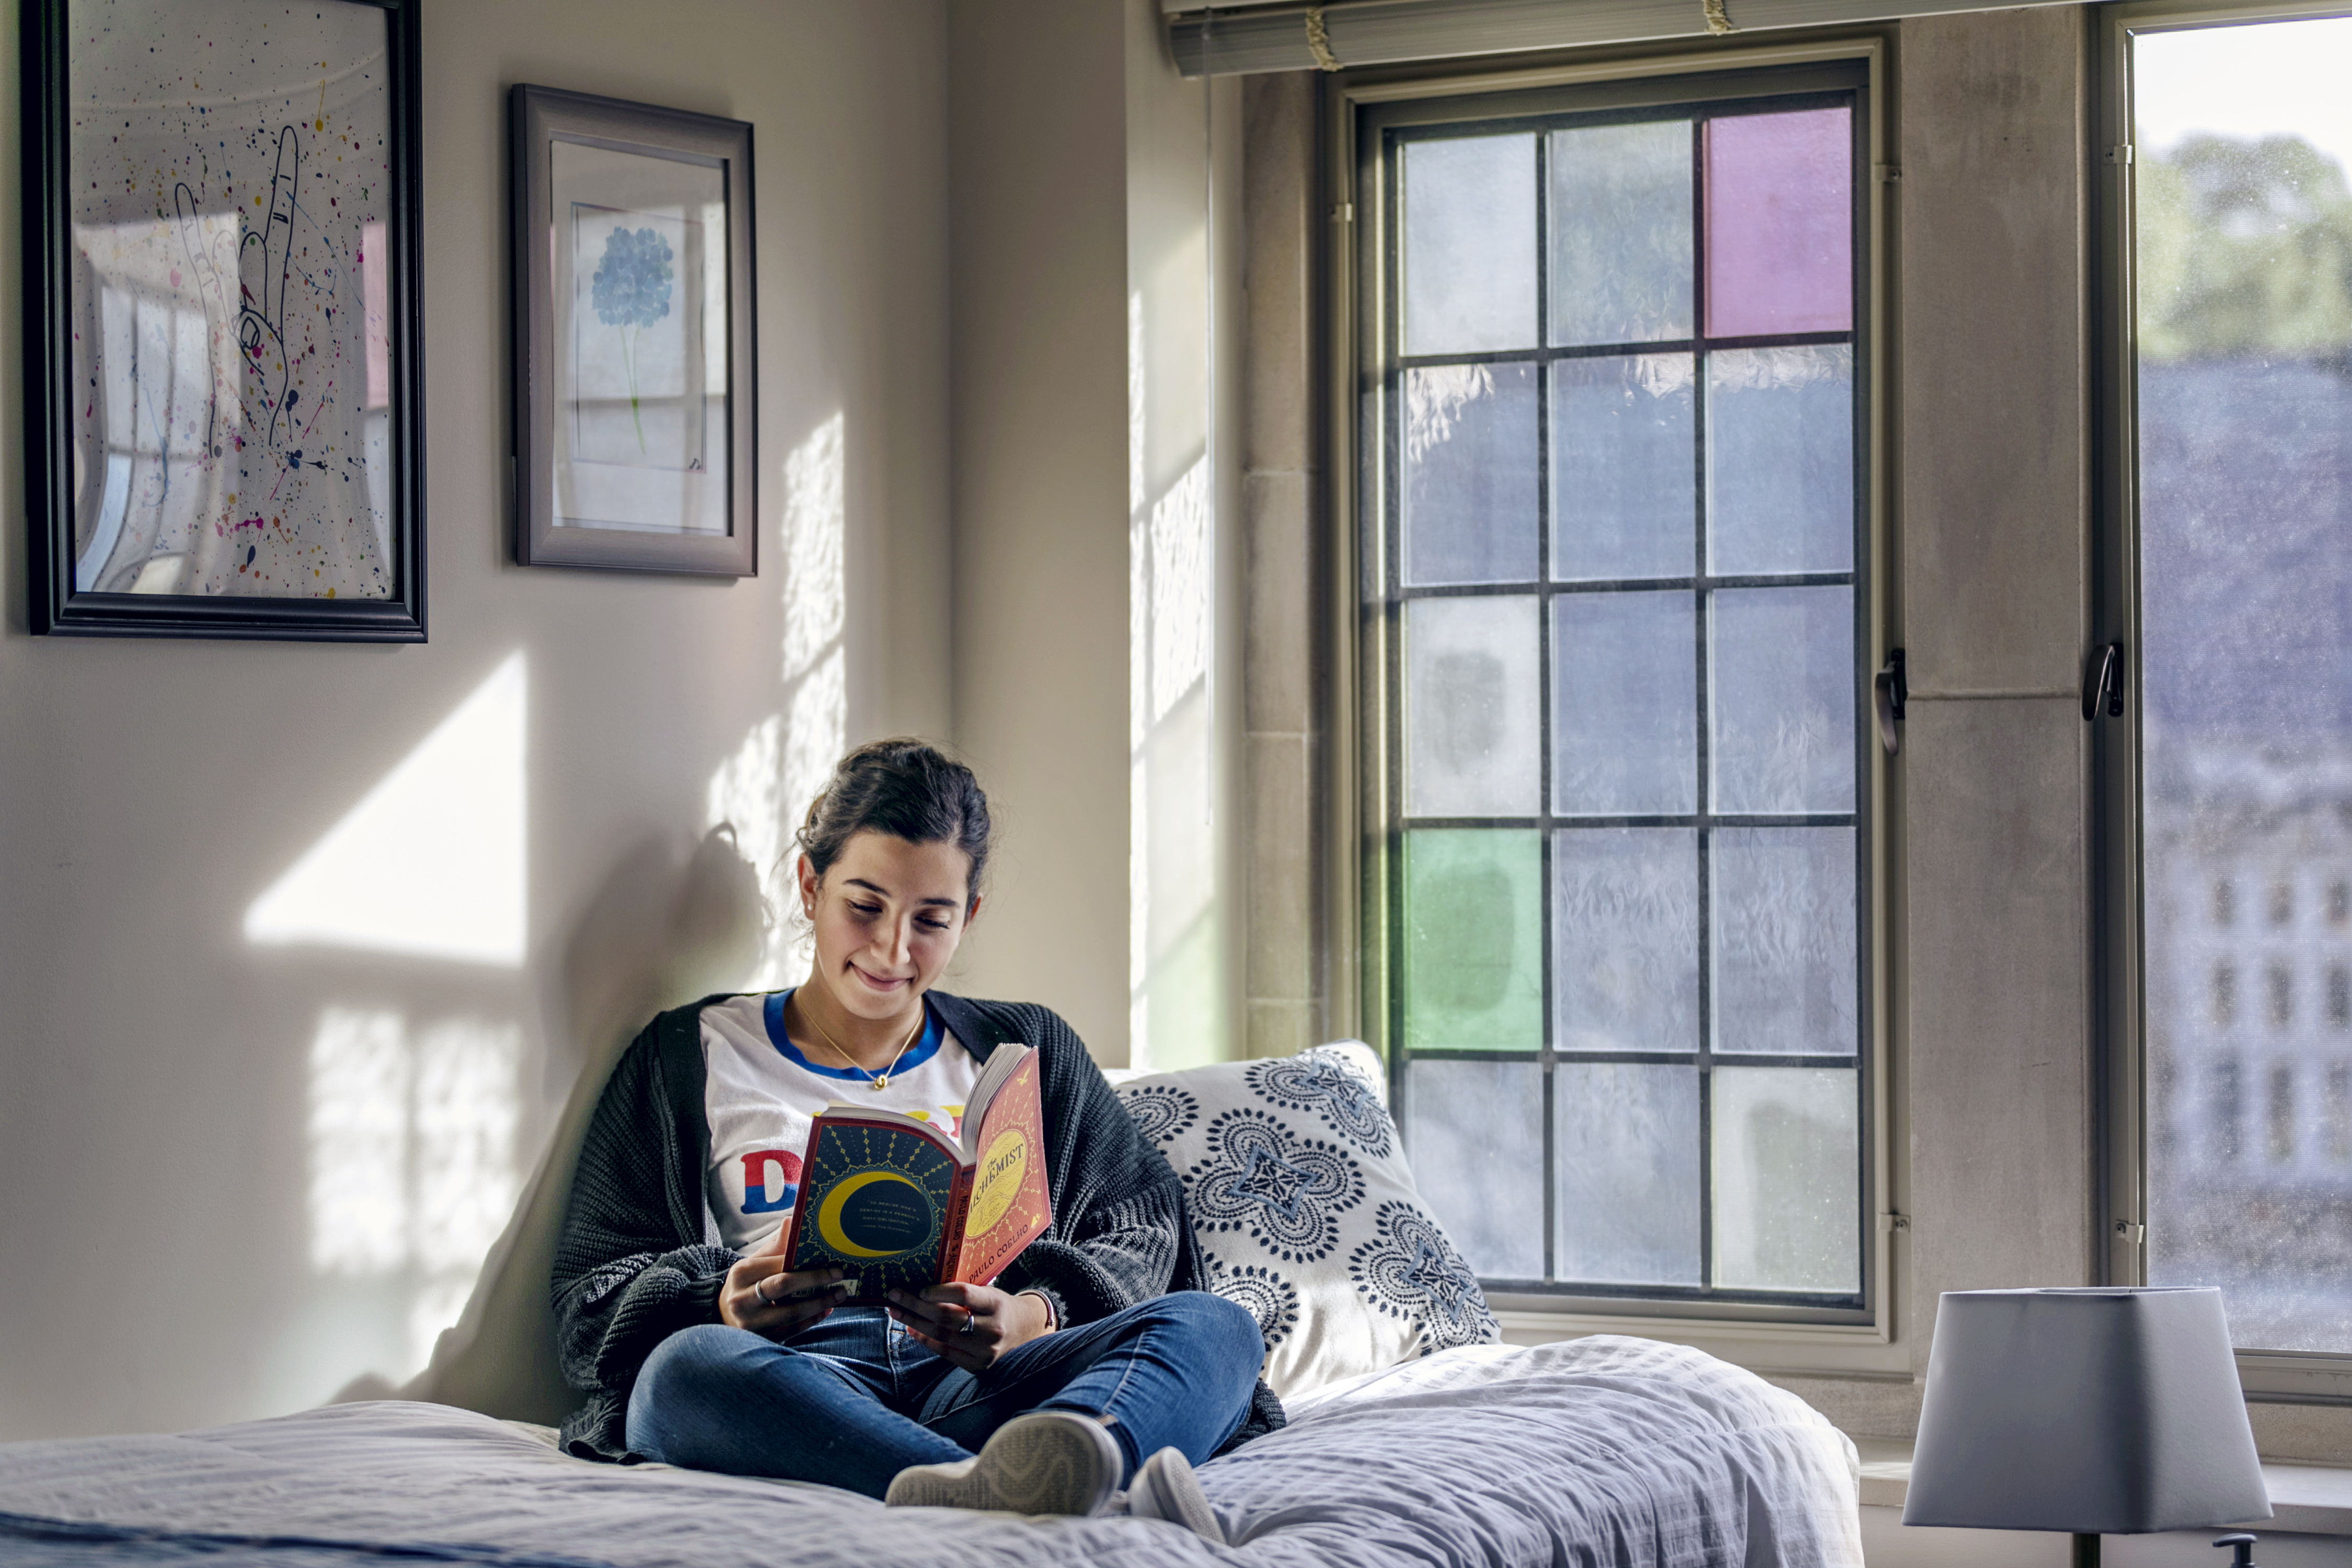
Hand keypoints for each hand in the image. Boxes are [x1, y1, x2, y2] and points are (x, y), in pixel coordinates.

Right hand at [720, 1226, 847, 1335]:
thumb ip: (775, 1245)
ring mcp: (750, 1322)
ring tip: (839, 1295)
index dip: (806, 1263)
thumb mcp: (754, 1262)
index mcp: (741, 1273)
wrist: (722, 1315)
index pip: (778, 1265)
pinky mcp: (761, 1339)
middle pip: (784, 1286)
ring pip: (791, 1313)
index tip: (831, 1262)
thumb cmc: (746, 1284)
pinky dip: (812, 1320)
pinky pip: (792, 1330)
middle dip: (815, 1279)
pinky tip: (826, 1310)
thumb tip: (792, 1221)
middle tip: (839, 1275)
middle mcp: (742, 1299)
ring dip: (819, 1304)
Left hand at [886, 1283, 1052, 1370]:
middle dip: (915, 1306)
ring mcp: (985, 1350)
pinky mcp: (978, 1365)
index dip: (938, 1291)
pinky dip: (926, 1341)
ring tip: (897, 1312)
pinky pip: (945, 1352)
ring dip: (915, 1323)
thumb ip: (963, 1293)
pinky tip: (913, 1330)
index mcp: (996, 1303)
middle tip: (894, 1297)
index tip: (919, 1288)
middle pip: (946, 1316)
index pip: (964, 1294)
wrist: (1025, 1331)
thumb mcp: (988, 1292)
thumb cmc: (999, 1306)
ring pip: (942, 1336)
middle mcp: (992, 1328)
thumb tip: (922, 1289)